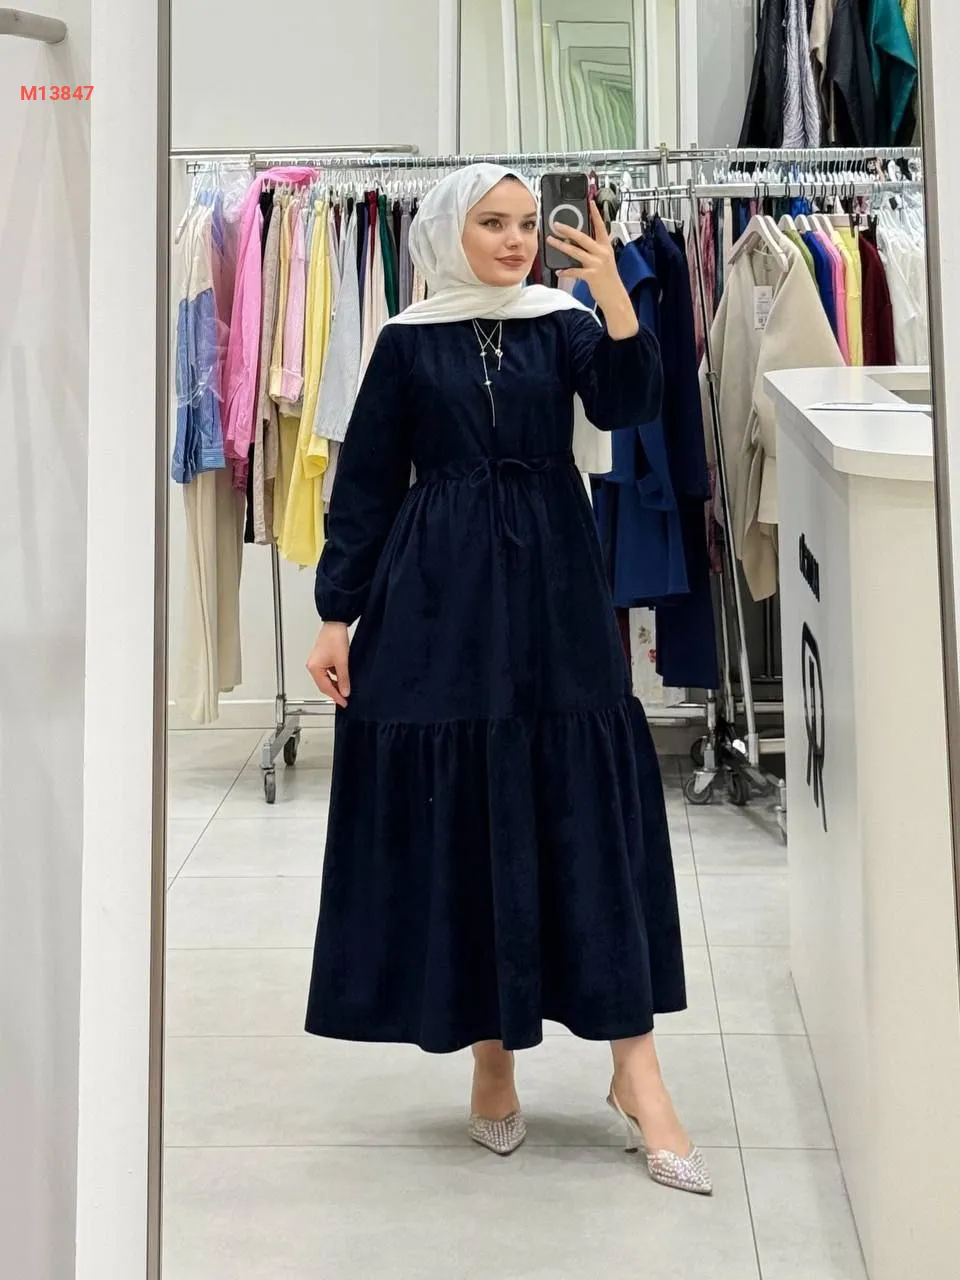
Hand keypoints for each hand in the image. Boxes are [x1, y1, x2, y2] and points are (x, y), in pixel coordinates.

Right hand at [306, 622, 350, 707]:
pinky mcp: (322, 658)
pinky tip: (343, 678)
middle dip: (334, 692)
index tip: (343, 703)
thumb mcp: (342, 661)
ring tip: (345, 689)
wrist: (336, 623)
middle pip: (324, 685)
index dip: (335, 697)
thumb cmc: (335, 637)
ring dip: (335, 684)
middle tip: (344, 699)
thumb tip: (345, 691)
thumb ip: (343, 679)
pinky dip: (335, 677)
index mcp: (314, 668)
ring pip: (326, 679)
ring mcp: (317, 662)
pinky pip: (328, 672)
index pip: (325, 688)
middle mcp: (313, 666)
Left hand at [547, 201, 637, 336]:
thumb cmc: (608, 279)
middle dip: (568, 230)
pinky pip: (575, 271)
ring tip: (551, 241)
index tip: (590, 202)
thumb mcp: (605, 260)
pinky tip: (559, 271)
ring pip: (576, 252)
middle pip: (583, 237)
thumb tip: (578, 243)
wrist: (615, 296)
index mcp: (606, 247)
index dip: (595, 214)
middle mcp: (602, 253)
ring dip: (562, 246)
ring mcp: (597, 264)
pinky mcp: (592, 275)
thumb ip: (594, 250)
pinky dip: (566, 271)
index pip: (600, 226)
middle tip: (556, 225)